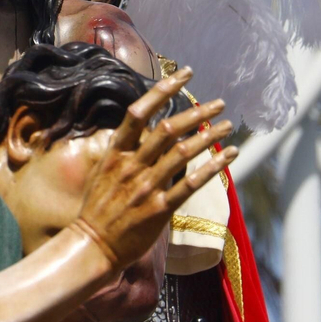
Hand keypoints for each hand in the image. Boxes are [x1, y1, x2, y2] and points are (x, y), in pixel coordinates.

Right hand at [72, 68, 235, 270]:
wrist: (91, 245)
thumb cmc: (97, 208)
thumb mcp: (103, 171)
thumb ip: (126, 151)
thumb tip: (148, 132)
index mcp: (115, 152)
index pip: (138, 112)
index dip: (162, 90)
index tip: (183, 75)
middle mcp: (131, 165)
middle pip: (167, 129)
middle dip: (196, 112)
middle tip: (218, 103)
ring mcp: (146, 187)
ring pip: (183, 153)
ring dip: (209, 136)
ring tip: (227, 126)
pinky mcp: (159, 209)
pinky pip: (191, 184)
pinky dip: (213, 168)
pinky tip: (229, 156)